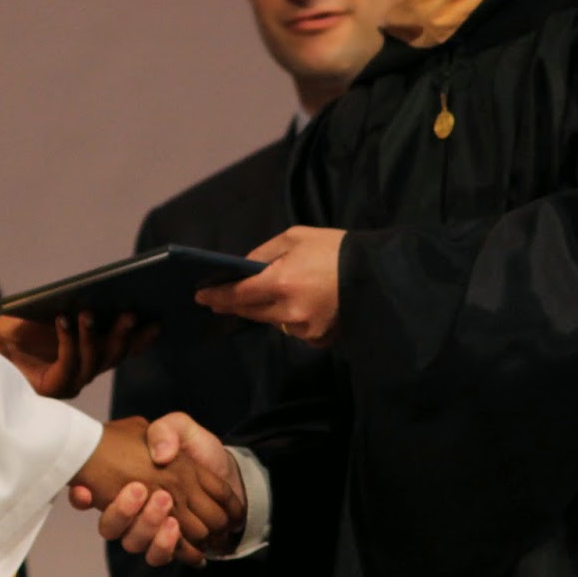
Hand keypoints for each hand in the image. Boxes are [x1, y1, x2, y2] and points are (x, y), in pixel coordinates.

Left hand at [0, 311, 156, 397]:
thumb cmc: (17, 328)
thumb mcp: (47, 310)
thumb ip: (71, 304)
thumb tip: (97, 290)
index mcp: (90, 352)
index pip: (123, 347)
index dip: (142, 338)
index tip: (157, 320)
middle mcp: (85, 369)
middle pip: (113, 355)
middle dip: (124, 335)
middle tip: (131, 313)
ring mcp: (70, 380)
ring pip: (93, 362)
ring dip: (93, 336)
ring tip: (88, 311)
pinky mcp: (52, 388)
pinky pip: (67, 365)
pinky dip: (67, 341)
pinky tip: (63, 319)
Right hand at [70, 412, 242, 566]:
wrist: (228, 474)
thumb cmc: (197, 450)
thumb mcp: (181, 428)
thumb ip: (166, 431)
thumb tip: (159, 455)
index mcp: (124, 480)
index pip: (88, 494)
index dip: (80, 496)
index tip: (85, 490)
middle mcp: (132, 509)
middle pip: (110, 526)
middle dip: (120, 512)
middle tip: (140, 490)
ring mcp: (150, 529)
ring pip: (133, 543)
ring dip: (147, 528)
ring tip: (167, 514)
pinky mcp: (172, 545)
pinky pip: (158, 555)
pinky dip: (167, 546)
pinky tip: (177, 528)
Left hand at [194, 225, 344, 346]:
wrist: (376, 273)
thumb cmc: (334, 249)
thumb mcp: (295, 238)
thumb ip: (264, 253)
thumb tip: (244, 267)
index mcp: (281, 282)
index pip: (239, 295)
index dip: (218, 296)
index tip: (200, 296)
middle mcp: (288, 311)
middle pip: (251, 311)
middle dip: (234, 305)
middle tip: (217, 300)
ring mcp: (304, 329)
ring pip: (272, 321)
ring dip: (265, 310)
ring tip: (265, 296)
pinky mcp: (318, 339)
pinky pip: (293, 329)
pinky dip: (289, 318)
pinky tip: (298, 304)